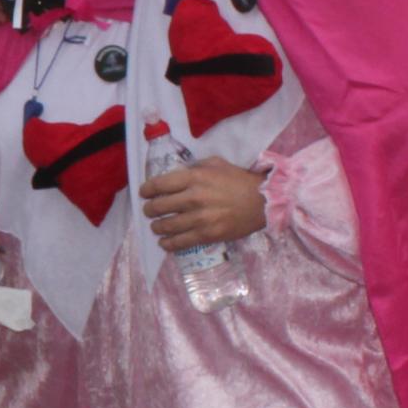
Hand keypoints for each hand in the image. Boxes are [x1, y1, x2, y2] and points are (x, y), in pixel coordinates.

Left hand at [141, 158, 268, 252]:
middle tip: (149, 210)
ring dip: (156, 227)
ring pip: (166, 226)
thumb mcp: (216, 164)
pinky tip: (164, 242)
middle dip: (149, 209)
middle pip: (159, 206)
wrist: (263, 201)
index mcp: (194, 178)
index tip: (144, 193)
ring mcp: (199, 219)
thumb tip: (176, 175)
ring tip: (156, 226)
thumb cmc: (239, 180)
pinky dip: (168, 244)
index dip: (147, 190)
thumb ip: (194, 169)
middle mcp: (193, 198)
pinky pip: (180, 242)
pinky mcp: (207, 235)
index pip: (159, 185)